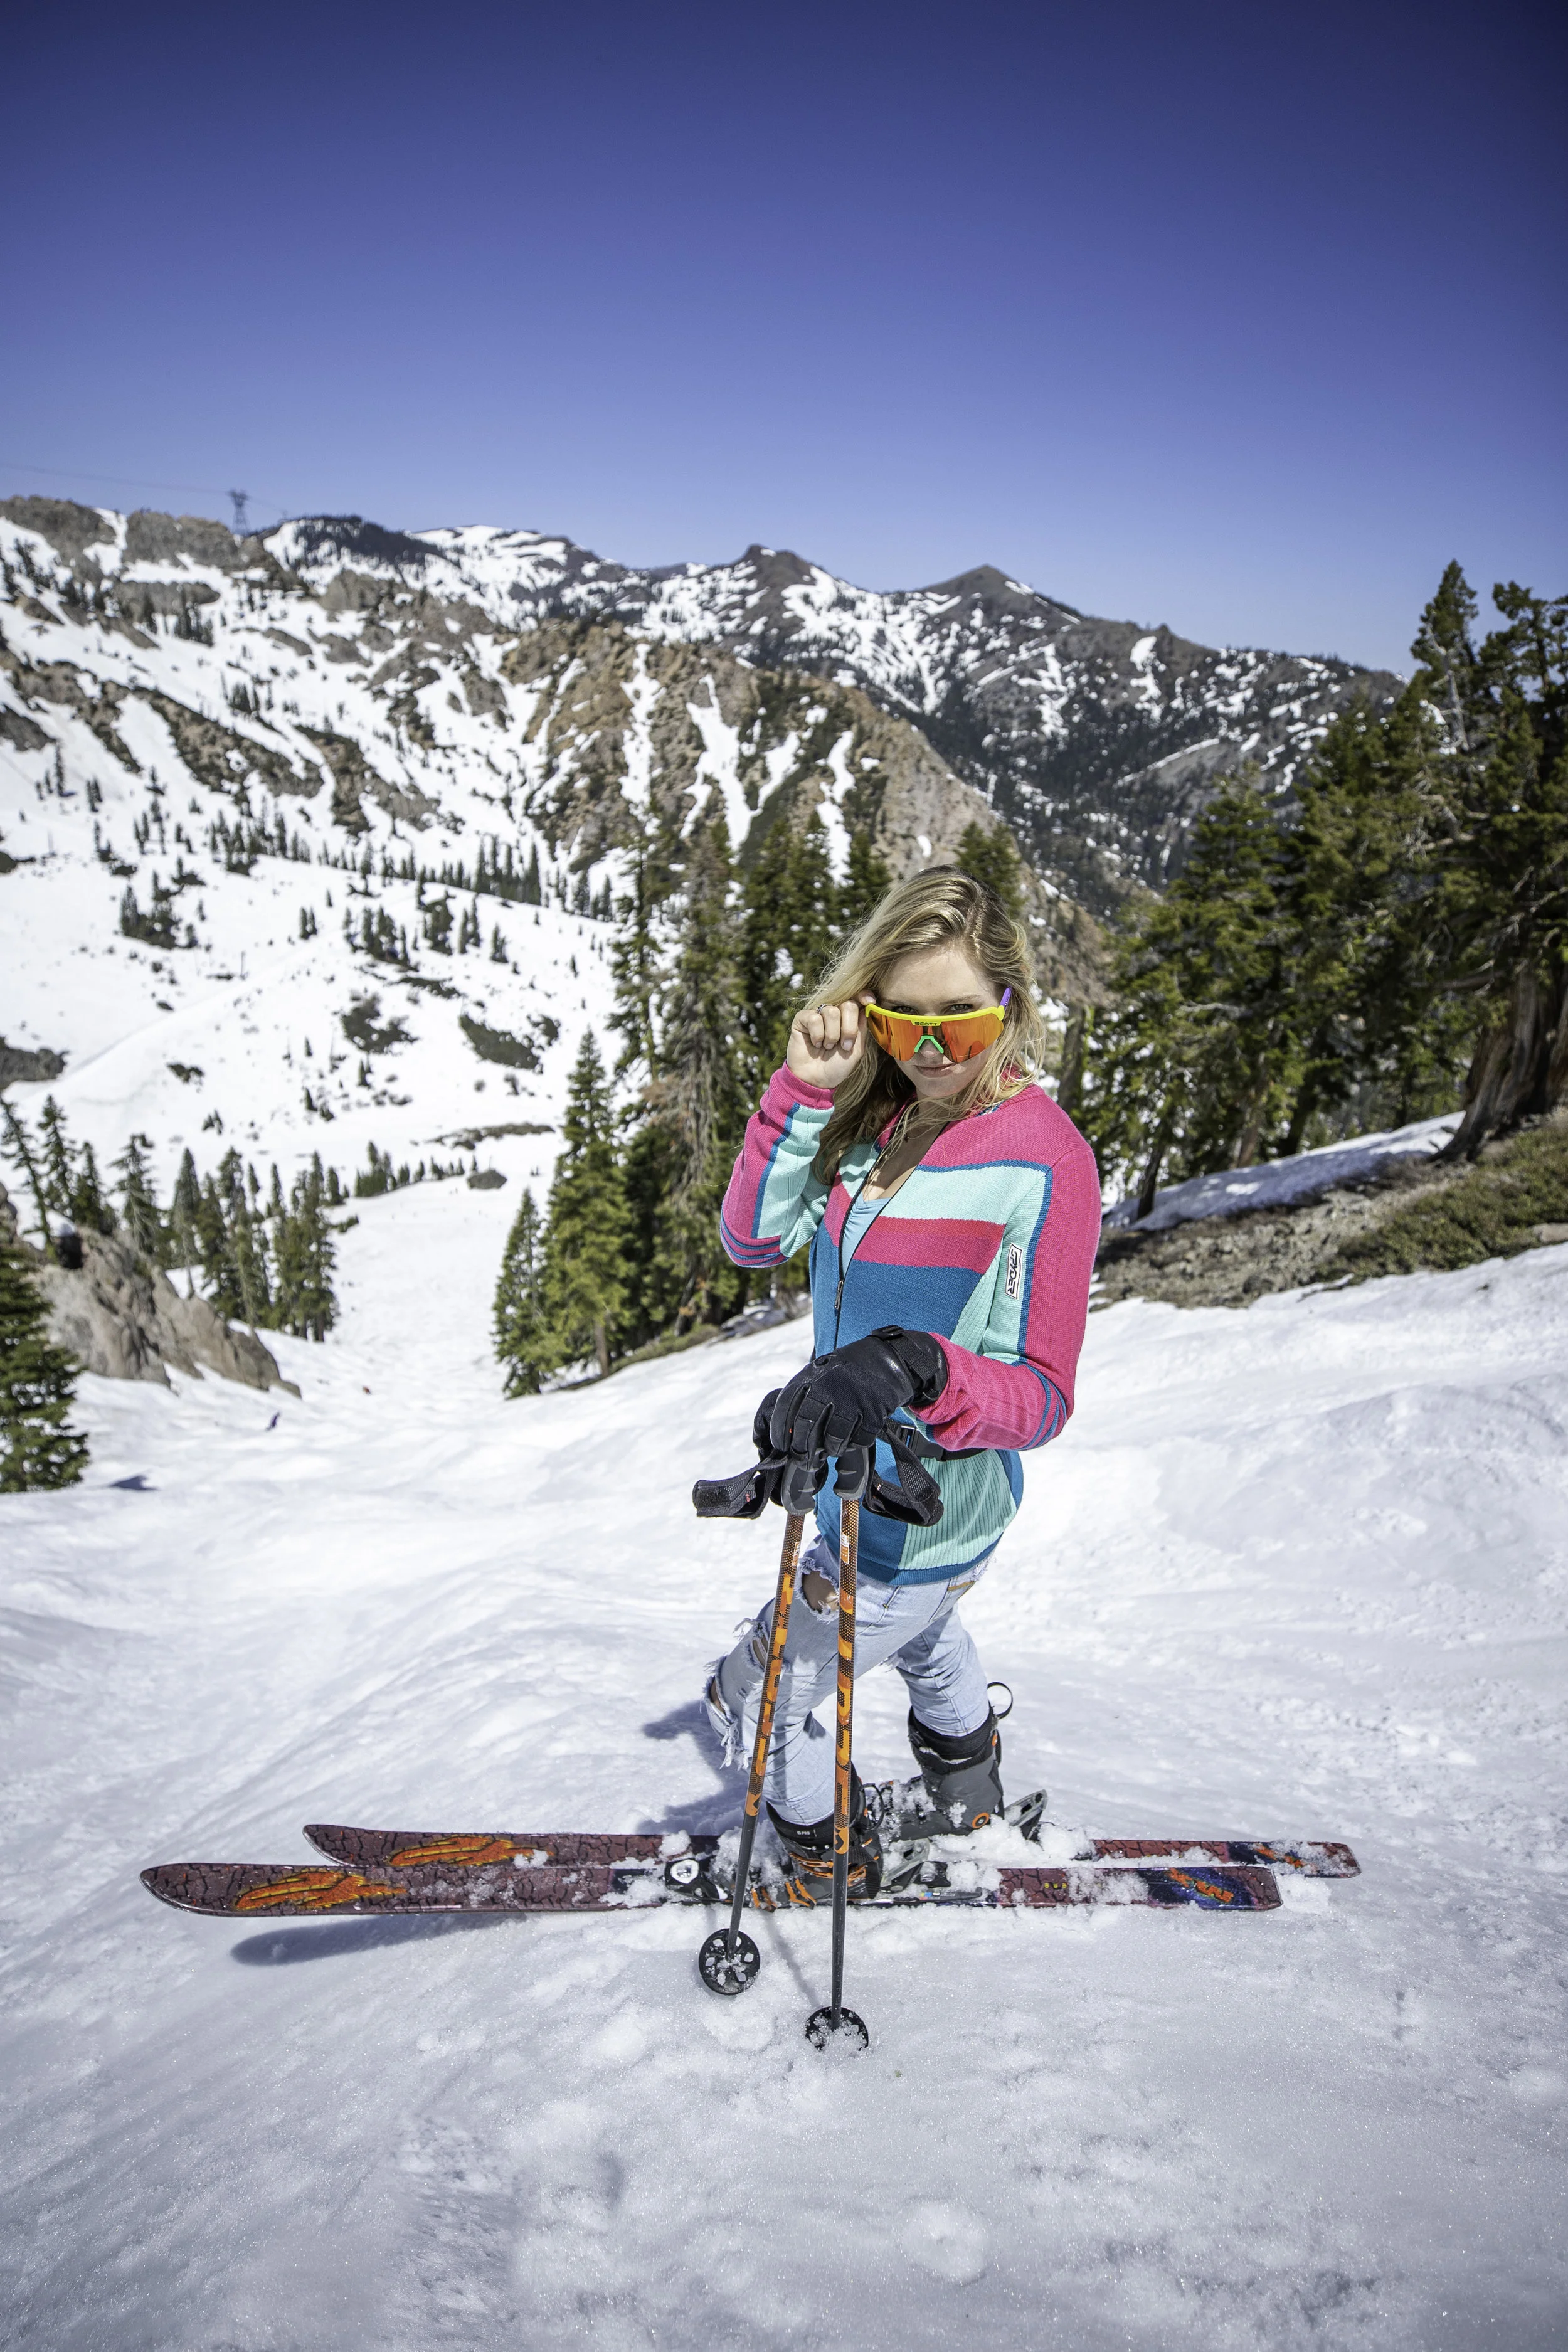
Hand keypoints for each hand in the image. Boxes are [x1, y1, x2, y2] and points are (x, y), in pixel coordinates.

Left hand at [768, 1327, 947, 1459]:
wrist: (888, 1359)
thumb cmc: (848, 1372)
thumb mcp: (822, 1374)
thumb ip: (805, 1396)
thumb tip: (790, 1433)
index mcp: (812, 1375)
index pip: (785, 1404)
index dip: (779, 1429)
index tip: (780, 1446)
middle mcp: (829, 1386)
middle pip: (806, 1425)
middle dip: (801, 1449)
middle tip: (803, 1461)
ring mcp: (852, 1399)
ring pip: (833, 1437)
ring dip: (830, 1448)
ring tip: (831, 1448)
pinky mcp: (873, 1411)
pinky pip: (859, 1439)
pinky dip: (854, 1443)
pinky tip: (853, 1438)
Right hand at [786, 997, 869, 1090]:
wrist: (816, 1080)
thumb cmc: (837, 1066)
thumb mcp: (856, 1049)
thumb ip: (862, 1028)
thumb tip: (865, 1007)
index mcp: (848, 1018)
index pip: (857, 998)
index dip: (864, 995)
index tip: (870, 1002)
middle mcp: (833, 1012)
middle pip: (848, 1004)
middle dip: (849, 1028)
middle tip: (844, 1045)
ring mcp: (817, 1014)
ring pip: (831, 1011)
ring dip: (832, 1035)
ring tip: (827, 1047)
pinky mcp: (802, 1018)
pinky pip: (814, 1018)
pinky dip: (817, 1035)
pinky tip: (815, 1044)